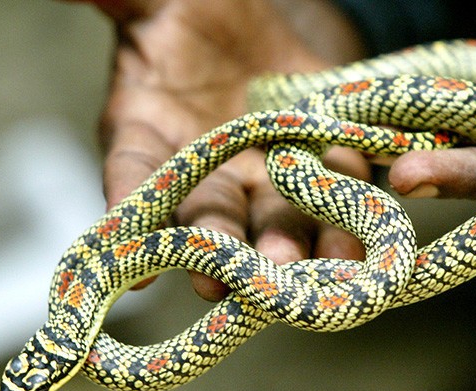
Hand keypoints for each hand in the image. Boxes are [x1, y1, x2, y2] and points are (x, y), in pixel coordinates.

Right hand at [74, 0, 368, 298]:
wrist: (264, 30)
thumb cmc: (196, 14)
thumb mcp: (159, 4)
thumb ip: (124, 3)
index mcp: (150, 131)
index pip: (133, 169)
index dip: (129, 205)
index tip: (126, 251)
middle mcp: (208, 170)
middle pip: (208, 212)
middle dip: (217, 244)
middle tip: (219, 279)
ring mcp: (268, 176)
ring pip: (273, 218)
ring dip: (282, 245)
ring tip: (290, 269)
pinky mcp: (323, 168)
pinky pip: (333, 196)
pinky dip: (341, 223)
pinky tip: (351, 249)